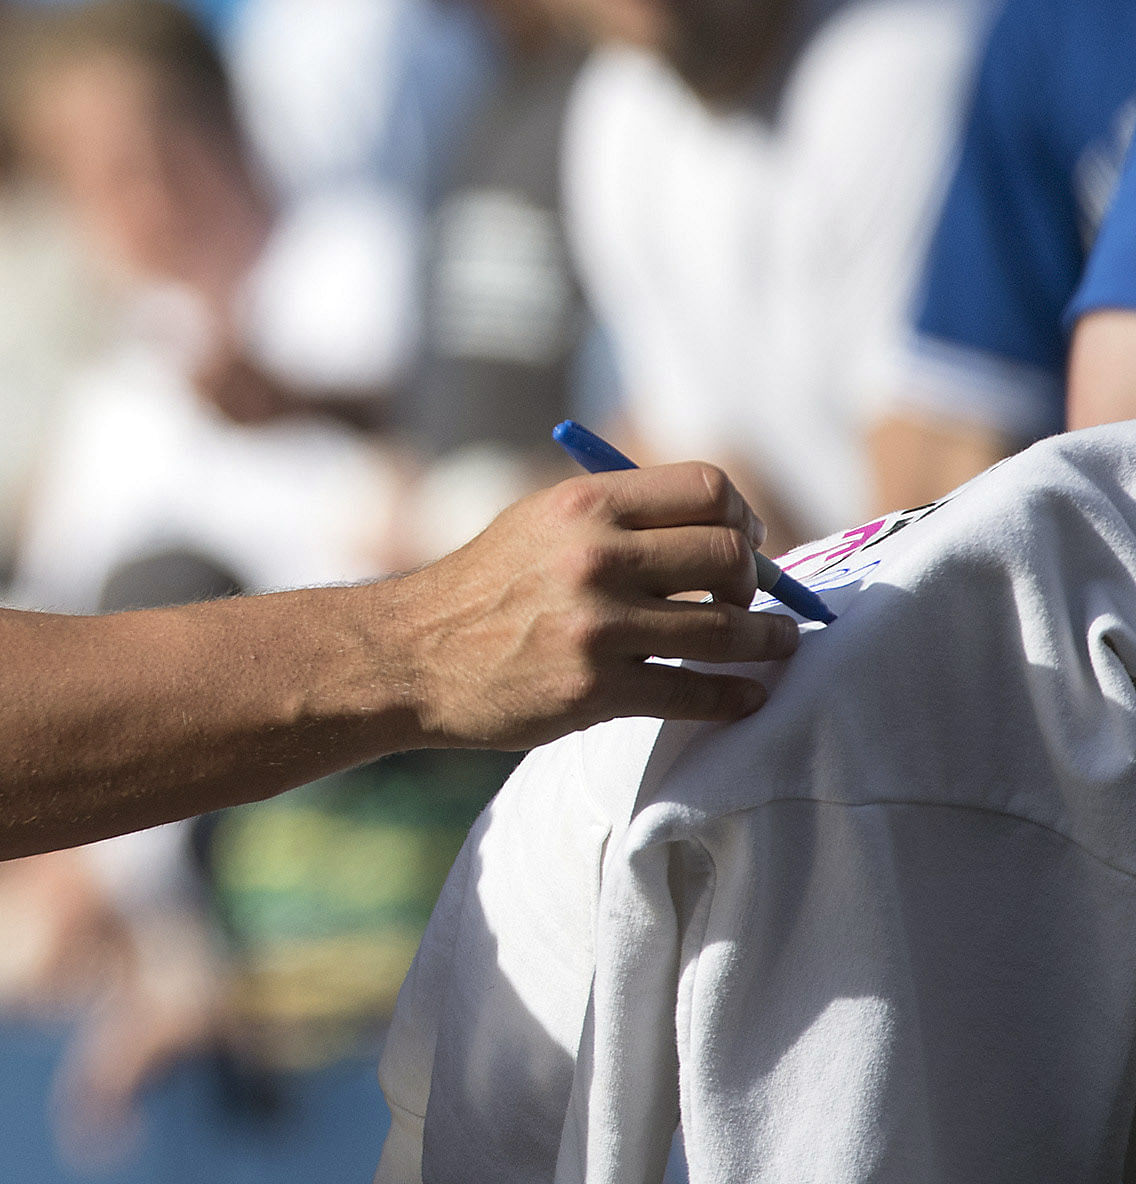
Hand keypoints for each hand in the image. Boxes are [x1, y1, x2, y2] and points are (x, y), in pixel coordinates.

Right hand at [373, 461, 800, 748]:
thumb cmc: (483, 588)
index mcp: (583, 505)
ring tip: (775, 646)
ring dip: (768, 641)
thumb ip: (616, 519)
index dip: (740, 515)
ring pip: (728, 629)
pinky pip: (697, 694)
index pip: (706, 488)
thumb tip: (720, 530)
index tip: (744, 540)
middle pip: (730, 555)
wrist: (411, 654)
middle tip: (751, 599)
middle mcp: (594, 558)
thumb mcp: (538, 523)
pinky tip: (743, 696)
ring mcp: (597, 626)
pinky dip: (734, 697)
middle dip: (756, 580)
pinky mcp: (596, 690)